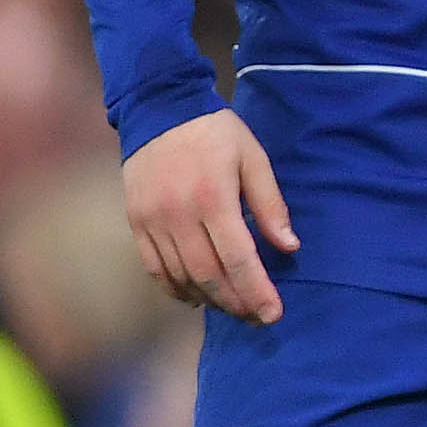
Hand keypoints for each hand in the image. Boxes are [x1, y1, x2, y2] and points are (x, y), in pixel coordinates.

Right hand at [121, 108, 298, 322]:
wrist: (160, 109)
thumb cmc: (216, 133)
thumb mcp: (253, 158)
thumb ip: (270, 205)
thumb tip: (289, 247)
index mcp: (213, 198)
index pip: (238, 258)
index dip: (256, 291)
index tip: (274, 314)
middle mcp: (179, 215)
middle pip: (208, 275)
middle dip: (236, 302)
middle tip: (257, 318)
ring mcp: (152, 221)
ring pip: (180, 277)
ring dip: (209, 299)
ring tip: (234, 308)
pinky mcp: (136, 223)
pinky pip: (154, 268)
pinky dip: (175, 288)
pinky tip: (196, 297)